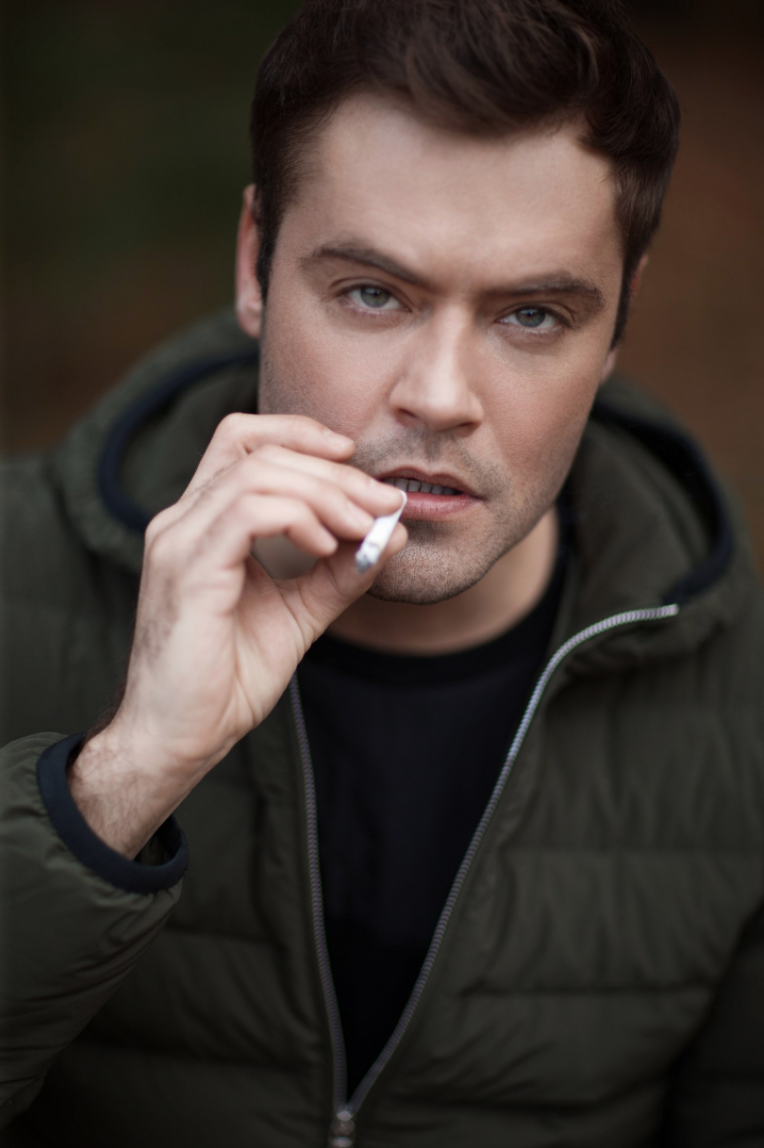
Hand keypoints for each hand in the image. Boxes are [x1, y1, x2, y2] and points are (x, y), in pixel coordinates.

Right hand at [71, 413, 404, 854]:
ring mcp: (179, 541)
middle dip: (333, 471)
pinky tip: (325, 545)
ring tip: (363, 526)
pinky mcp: (188, 569)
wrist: (178, 739)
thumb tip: (393, 533)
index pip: (243, 441)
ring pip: (257, 472)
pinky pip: (248, 512)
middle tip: (384, 501)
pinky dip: (298, 517)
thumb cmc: (224, 681)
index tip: (355, 459)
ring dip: (325, 493)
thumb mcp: (298, 614)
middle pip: (259, 451)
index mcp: (200, 524)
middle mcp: (181, 521)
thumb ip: (340, 572)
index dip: (300, 434)